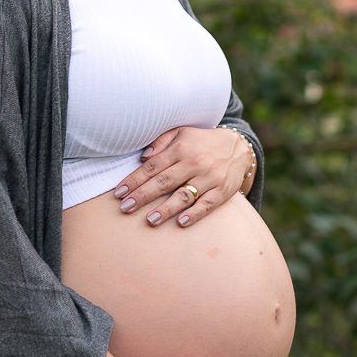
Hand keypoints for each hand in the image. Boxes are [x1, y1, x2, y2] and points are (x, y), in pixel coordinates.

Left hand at [113, 125, 253, 227]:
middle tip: (125, 208)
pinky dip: (195, 214)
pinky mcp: (222, 191)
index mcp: (181, 149)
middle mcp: (194, 163)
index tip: (119, 193)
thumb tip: (143, 157)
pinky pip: (207, 204)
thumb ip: (161, 141)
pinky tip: (181, 222)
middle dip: (143, 195)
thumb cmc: (201, 142)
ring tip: (150, 220)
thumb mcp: (181, 133)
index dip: (134, 180)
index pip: (152, 166)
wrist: (238, 147)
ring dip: (166, 208)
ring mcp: (209, 178)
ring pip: (184, 195)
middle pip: (164, 181)